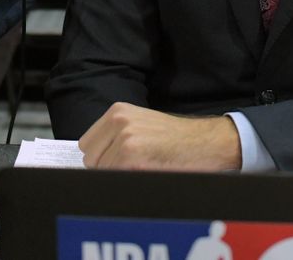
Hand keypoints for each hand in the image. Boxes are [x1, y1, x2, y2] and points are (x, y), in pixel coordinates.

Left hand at [79, 102, 242, 170]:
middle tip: (133, 166)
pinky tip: (146, 172)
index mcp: (117, 111)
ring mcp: (125, 139)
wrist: (205, 142)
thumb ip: (115, 135)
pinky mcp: (132, 157)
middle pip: (90, 159)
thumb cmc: (177, 138)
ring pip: (100, 171)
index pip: (87, 144)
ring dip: (117, 175)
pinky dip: (127, 181)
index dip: (100, 157)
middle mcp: (118, 121)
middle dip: (106, 168)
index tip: (114, 162)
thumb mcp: (141, 125)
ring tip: (142, 168)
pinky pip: (114, 178)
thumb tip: (92, 159)